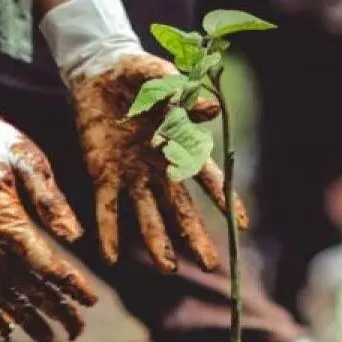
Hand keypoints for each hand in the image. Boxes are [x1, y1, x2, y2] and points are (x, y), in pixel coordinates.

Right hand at [0, 55, 96, 341]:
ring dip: (24, 317)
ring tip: (48, 338)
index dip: (68, 284)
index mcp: (3, 217)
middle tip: (78, 329)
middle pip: (22, 284)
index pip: (42, 261)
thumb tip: (75, 237)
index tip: (91, 299)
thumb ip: (52, 201)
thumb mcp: (31, 162)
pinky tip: (7, 326)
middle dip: (52, 309)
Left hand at [41, 0, 247, 272]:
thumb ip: (182, 96)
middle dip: (195, 236)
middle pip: (181, 209)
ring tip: (168, 269)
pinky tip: (110, 259)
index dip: (225, 201)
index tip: (241, 226)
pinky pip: (107, 208)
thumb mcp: (160, 78)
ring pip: (148, 216)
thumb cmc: (139, 74)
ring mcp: (132, 175)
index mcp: (180, 146)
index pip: (208, 178)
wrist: (100, 72)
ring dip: (157, 242)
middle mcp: (160, 168)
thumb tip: (212, 111)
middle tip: (209, 265)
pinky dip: (109, 232)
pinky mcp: (103, 175)